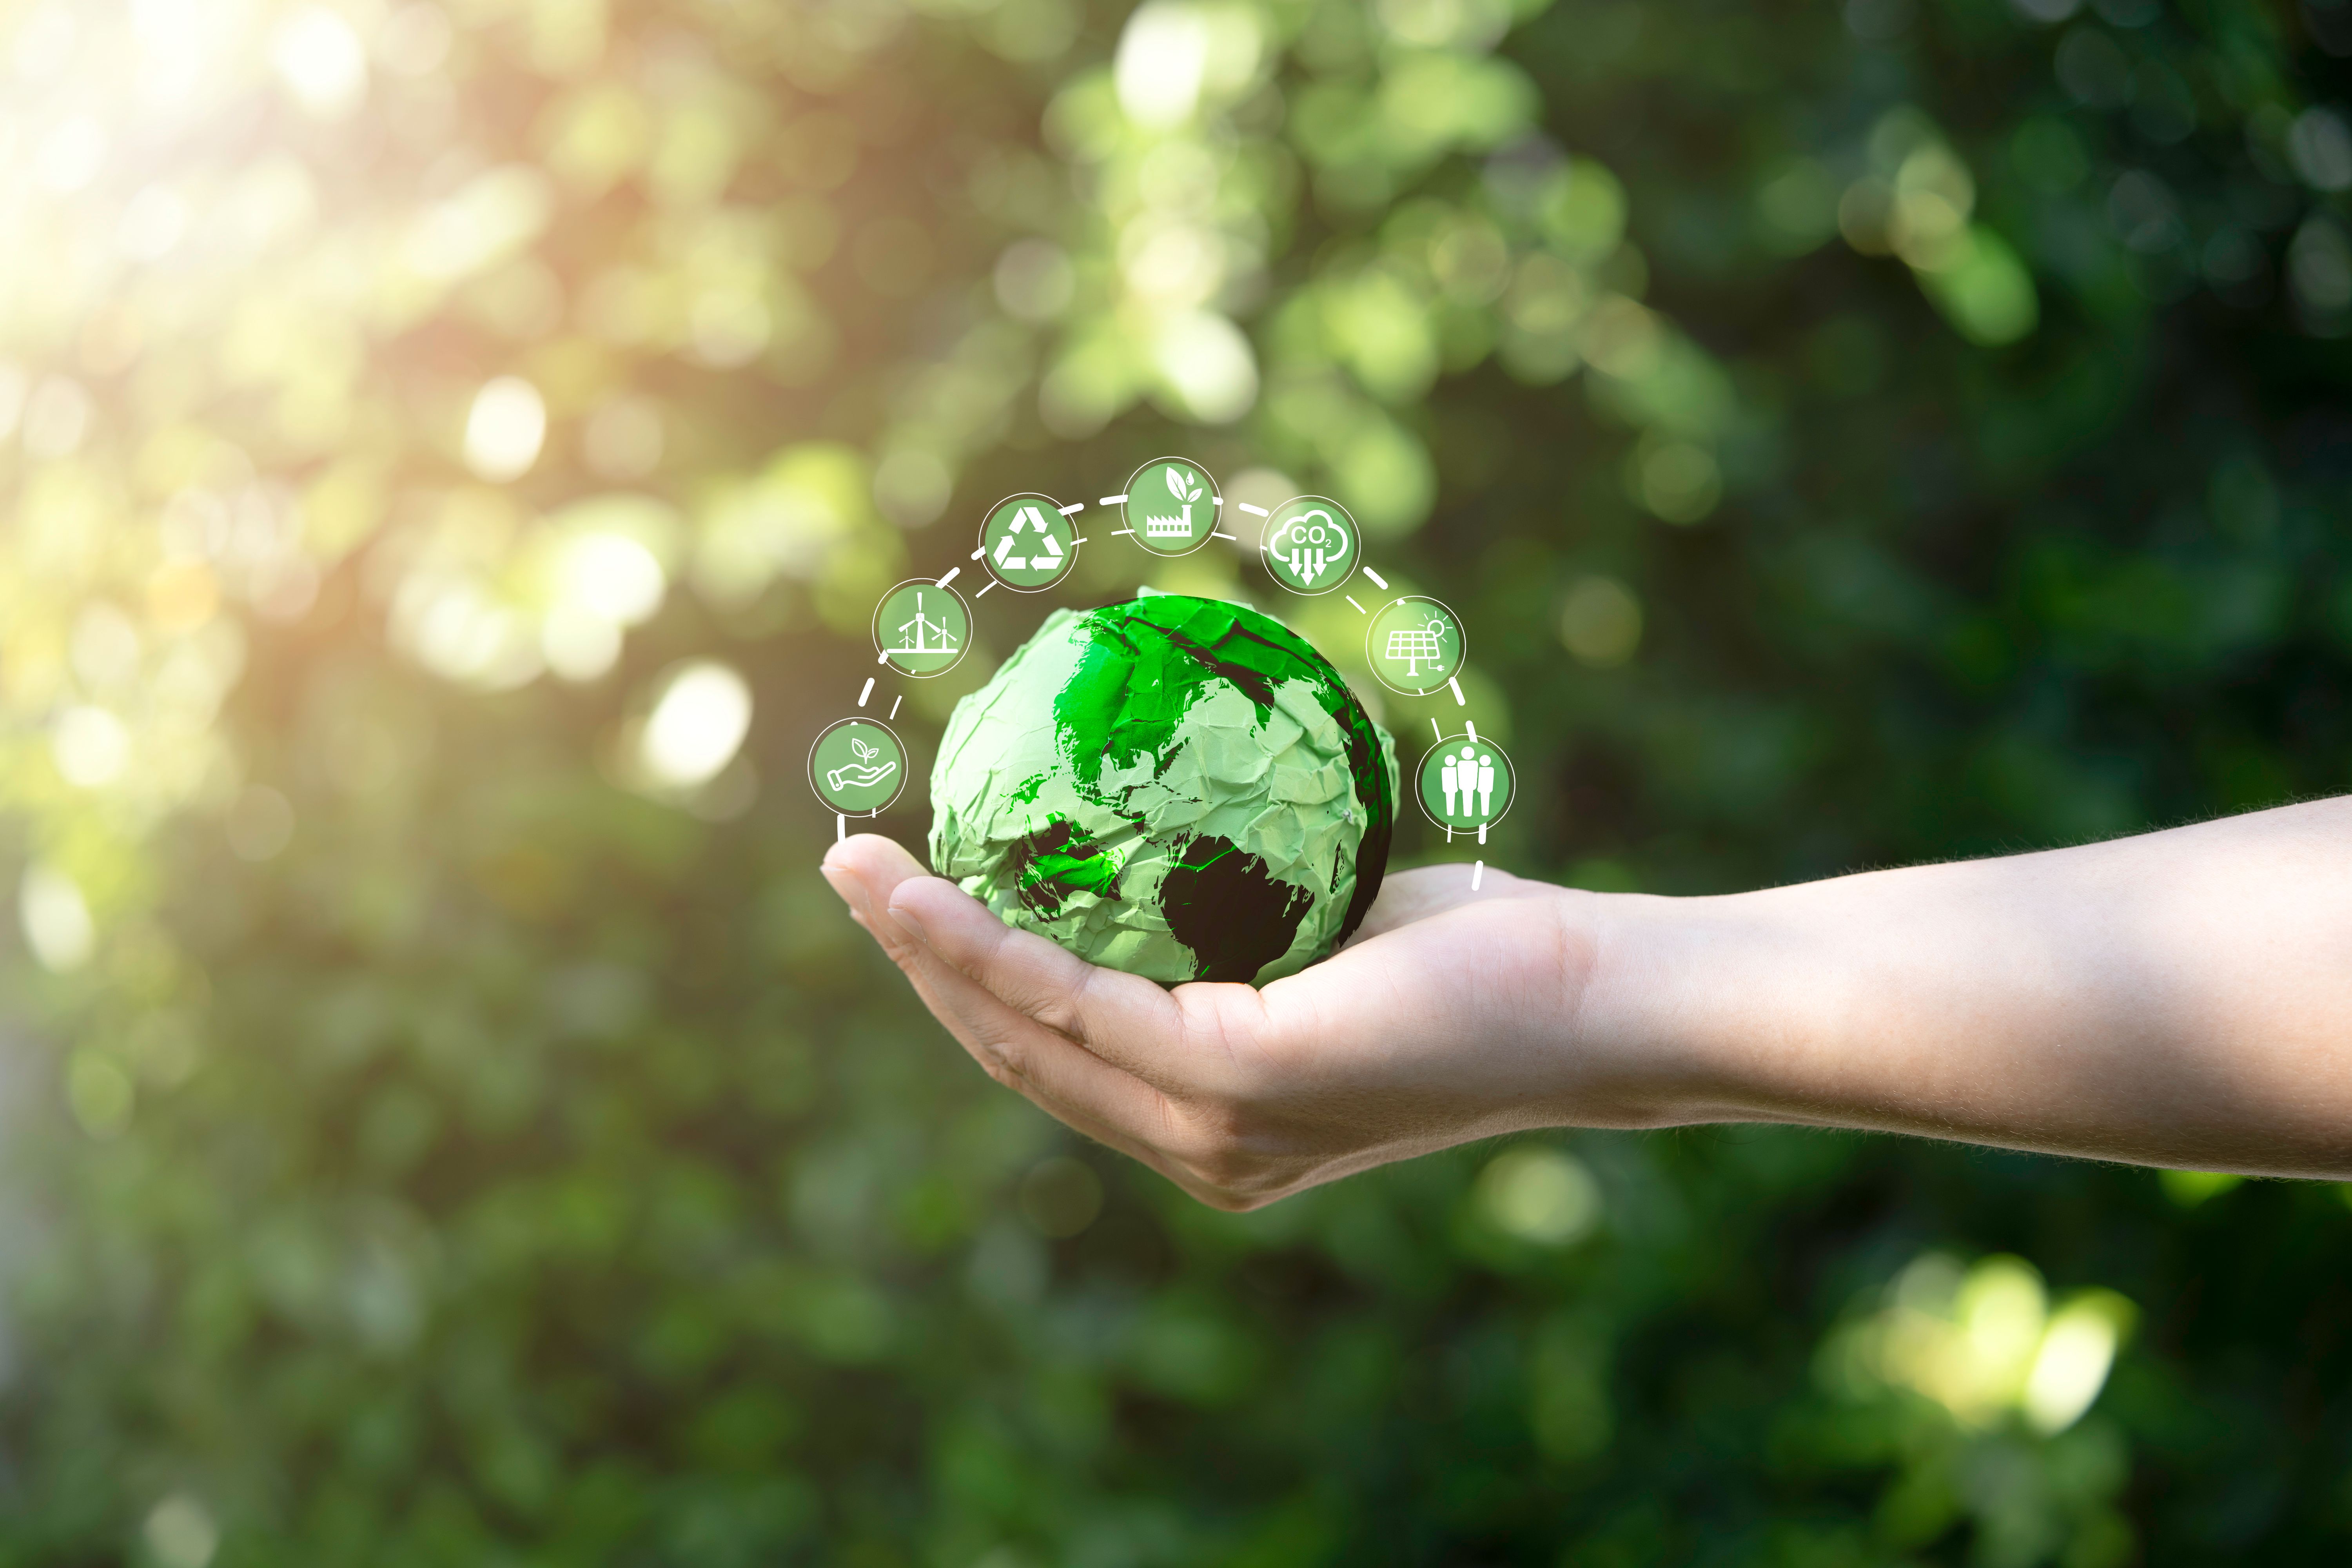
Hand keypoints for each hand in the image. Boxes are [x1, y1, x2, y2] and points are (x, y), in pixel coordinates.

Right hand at [820, 834, 1652, 1209]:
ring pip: (1024, 1032)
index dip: (966, 982)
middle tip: (848, 870)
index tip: (908, 895)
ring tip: (858, 869)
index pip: (1061, 1058)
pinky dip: (992, 945)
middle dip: (917, 964)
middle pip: (1016, 1054)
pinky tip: (937, 893)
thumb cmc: (1486, 957)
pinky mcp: (1234, 1081)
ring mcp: (1213, 1129)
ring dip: (926, 949)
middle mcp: (1202, 1152)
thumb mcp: (1329, 937)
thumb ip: (1246, 923)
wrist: (1598, 1000)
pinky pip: (1077, 1003)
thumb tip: (1179, 835)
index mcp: (1219, 1129)